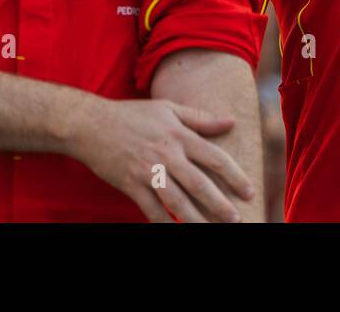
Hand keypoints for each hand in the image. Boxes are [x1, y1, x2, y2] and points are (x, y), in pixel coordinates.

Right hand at [66, 95, 253, 222]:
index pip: (215, 157)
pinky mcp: (130, 185)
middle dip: (220, 204)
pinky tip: (176, 231)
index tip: (249, 191)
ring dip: (196, 219)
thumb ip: (200, 118)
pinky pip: (151, 210)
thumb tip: (230, 121)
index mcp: (179, 135)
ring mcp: (147, 171)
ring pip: (177, 201)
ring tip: (212, 231)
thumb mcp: (168, 109)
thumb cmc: (132, 115)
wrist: (91, 124)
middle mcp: (166, 154)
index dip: (235, 176)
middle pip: (199, 183)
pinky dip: (164, 223)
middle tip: (236, 218)